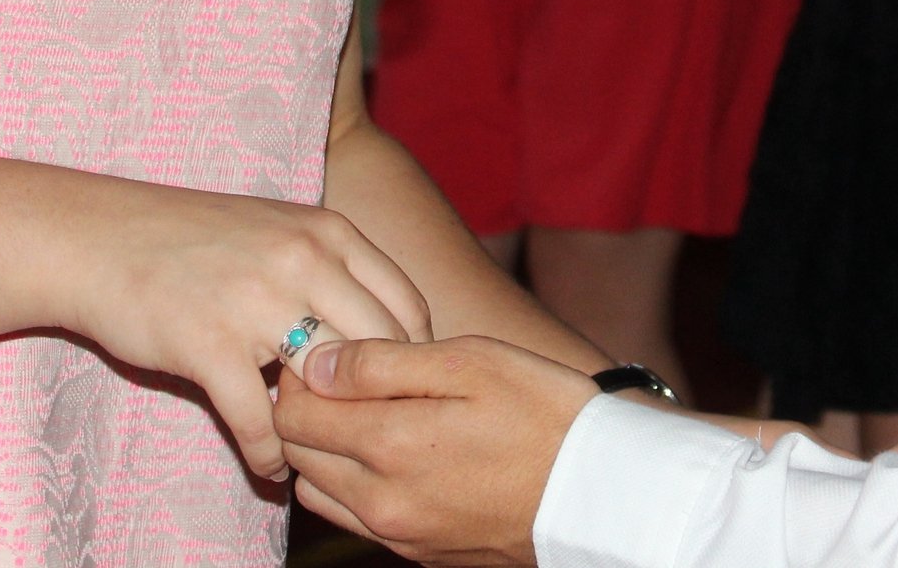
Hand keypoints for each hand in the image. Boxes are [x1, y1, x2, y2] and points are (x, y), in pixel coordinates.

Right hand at [61, 186, 431, 483]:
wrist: (98, 239)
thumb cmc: (193, 240)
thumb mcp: (280, 230)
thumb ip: (333, 269)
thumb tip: (387, 332)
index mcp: (329, 232)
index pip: (407, 308)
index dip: (413, 362)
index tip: (396, 395)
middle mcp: (304, 260)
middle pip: (380, 352)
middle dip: (377, 403)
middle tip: (366, 436)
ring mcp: (257, 302)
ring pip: (328, 388)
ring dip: (328, 433)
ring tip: (321, 456)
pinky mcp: (210, 345)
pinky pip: (261, 420)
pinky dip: (270, 456)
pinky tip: (269, 467)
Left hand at [279, 335, 600, 565]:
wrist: (604, 493)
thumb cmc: (545, 412)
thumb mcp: (471, 362)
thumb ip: (383, 363)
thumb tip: (317, 363)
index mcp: (388, 446)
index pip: (293, 414)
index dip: (299, 376)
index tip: (327, 351)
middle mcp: (381, 502)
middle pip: (298, 454)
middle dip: (307, 412)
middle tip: (346, 377)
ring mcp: (400, 534)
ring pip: (320, 491)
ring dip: (326, 452)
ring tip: (369, 414)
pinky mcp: (421, 553)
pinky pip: (357, 519)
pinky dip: (355, 485)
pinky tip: (397, 453)